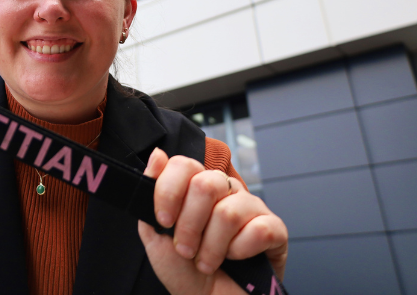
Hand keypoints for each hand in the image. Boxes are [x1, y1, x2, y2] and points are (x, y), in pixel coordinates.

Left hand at [137, 148, 287, 294]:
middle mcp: (226, 191)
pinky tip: (235, 260)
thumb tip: (157, 154)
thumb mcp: (156, 235)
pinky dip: (239, 252)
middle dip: (189, 225)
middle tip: (186, 250)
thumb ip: (151, 196)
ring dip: (211, 246)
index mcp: (196, 187)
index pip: (184, 164)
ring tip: (207, 262)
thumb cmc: (184, 272)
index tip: (163, 221)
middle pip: (206, 184)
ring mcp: (252, 208)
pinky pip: (258, 230)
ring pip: (228, 212)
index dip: (169, 191)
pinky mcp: (275, 230)